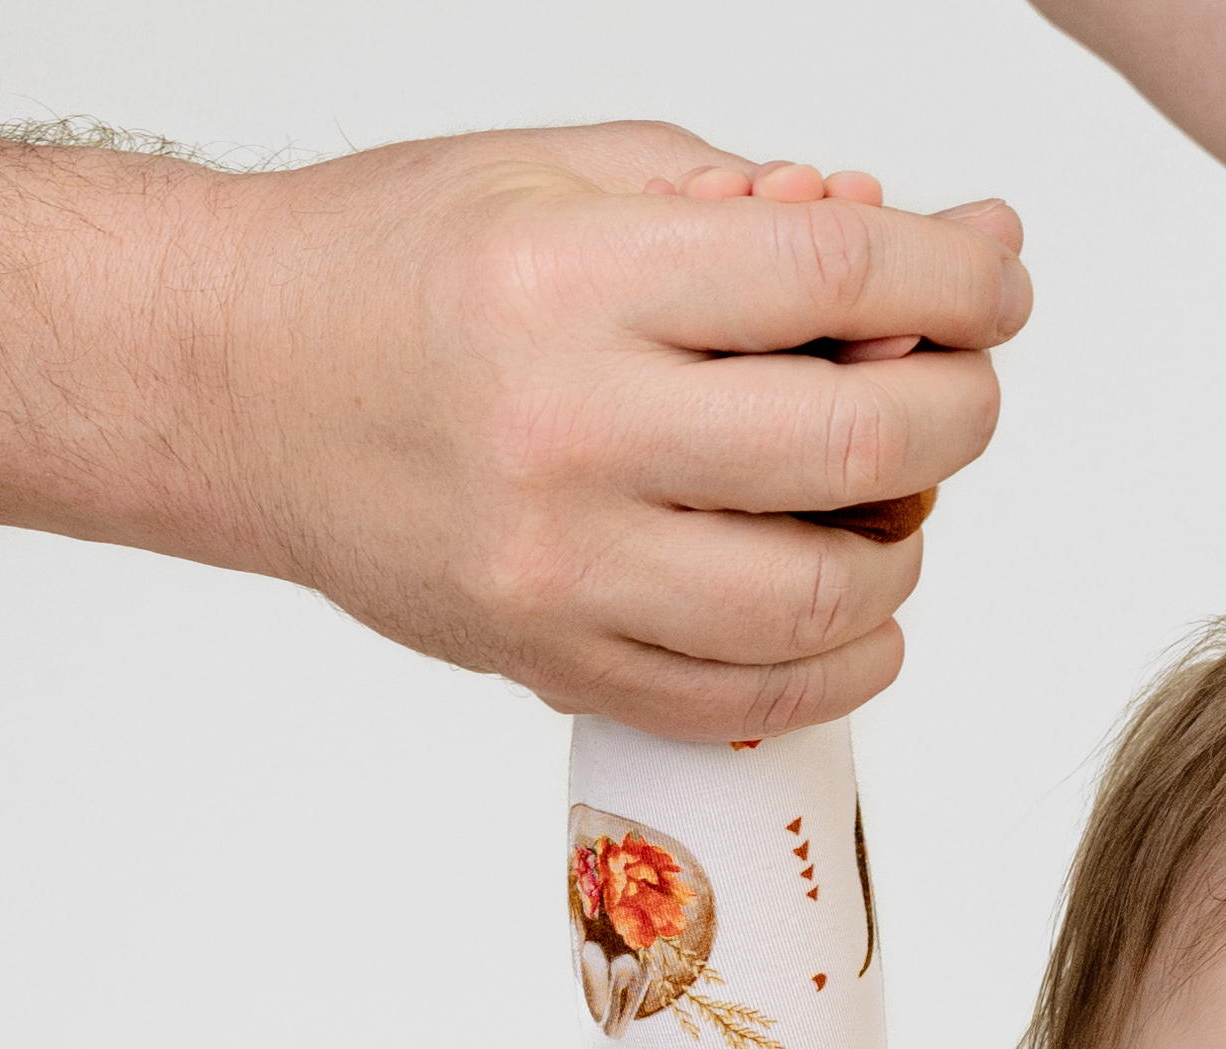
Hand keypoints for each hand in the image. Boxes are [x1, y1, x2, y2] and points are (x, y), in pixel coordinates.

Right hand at [195, 125, 1028, 729]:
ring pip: (828, 595)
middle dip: (958, 411)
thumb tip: (929, 237)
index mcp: (573, 278)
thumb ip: (747, 208)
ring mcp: (566, 569)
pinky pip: (756, 698)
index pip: (835, 279)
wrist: (229, 379)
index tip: (995, 280)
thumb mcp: (561, 173)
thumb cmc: (395, 265)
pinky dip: (843, 661)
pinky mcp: (556, 661)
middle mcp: (572, 431)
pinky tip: (851, 607)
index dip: (958, 282)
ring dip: (902, 547)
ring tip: (885, 498)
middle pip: (859, 444)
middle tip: (960, 387)